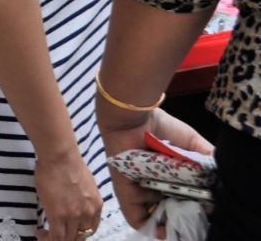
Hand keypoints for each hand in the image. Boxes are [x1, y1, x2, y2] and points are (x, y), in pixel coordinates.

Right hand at [35, 148, 102, 240]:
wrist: (60, 157)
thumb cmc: (69, 162)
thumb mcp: (85, 184)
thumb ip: (83, 198)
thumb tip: (72, 201)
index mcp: (96, 205)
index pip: (91, 228)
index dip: (79, 232)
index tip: (68, 229)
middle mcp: (88, 214)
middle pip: (80, 236)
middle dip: (68, 237)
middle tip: (54, 232)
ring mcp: (74, 216)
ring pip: (68, 239)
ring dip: (56, 239)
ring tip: (45, 234)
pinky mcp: (58, 215)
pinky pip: (55, 236)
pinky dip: (47, 238)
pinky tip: (40, 232)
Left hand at [99, 107, 213, 229]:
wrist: (132, 116)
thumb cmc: (160, 125)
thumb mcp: (190, 142)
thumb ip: (205, 157)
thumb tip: (220, 175)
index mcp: (167, 171)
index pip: (182, 195)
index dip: (196, 204)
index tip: (208, 208)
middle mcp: (153, 182)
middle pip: (170, 206)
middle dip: (184, 215)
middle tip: (197, 219)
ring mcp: (139, 188)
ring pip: (156, 214)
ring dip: (171, 222)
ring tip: (184, 225)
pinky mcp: (125, 192)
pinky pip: (135, 216)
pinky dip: (150, 227)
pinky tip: (164, 232)